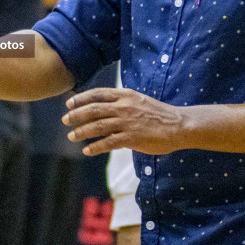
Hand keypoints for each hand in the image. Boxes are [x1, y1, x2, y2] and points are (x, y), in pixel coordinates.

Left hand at [64, 87, 187, 156]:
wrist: (179, 125)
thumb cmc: (159, 114)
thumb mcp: (139, 100)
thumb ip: (122, 102)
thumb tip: (105, 107)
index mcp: (125, 95)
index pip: (97, 94)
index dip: (81, 98)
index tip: (69, 103)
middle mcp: (124, 107)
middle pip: (93, 109)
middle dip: (76, 115)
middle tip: (65, 120)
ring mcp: (127, 122)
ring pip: (97, 126)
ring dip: (81, 132)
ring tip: (72, 136)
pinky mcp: (131, 138)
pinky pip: (108, 142)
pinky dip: (95, 147)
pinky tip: (87, 150)